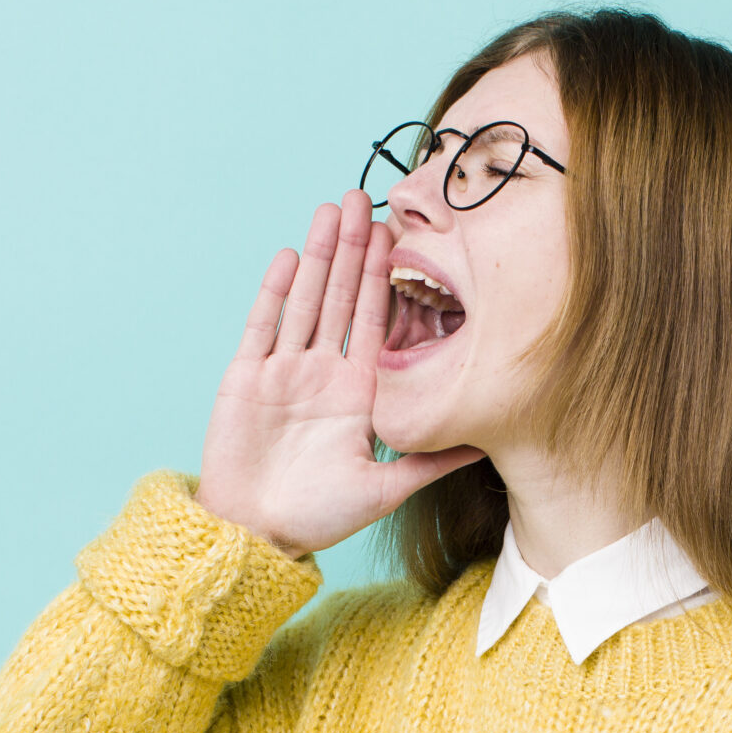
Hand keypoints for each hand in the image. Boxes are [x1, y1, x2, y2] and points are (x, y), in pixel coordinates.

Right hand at [194, 190, 485, 557]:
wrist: (255, 534)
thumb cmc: (318, 517)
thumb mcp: (385, 488)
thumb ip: (431, 462)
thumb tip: (485, 447)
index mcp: (357, 393)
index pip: (376, 322)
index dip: (386, 279)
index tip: (399, 237)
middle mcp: (322, 374)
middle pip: (342, 298)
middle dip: (354, 248)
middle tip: (366, 198)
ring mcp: (283, 371)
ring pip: (306, 299)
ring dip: (320, 255)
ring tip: (333, 210)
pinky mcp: (245, 377)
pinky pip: (263, 325)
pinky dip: (277, 291)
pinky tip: (291, 255)